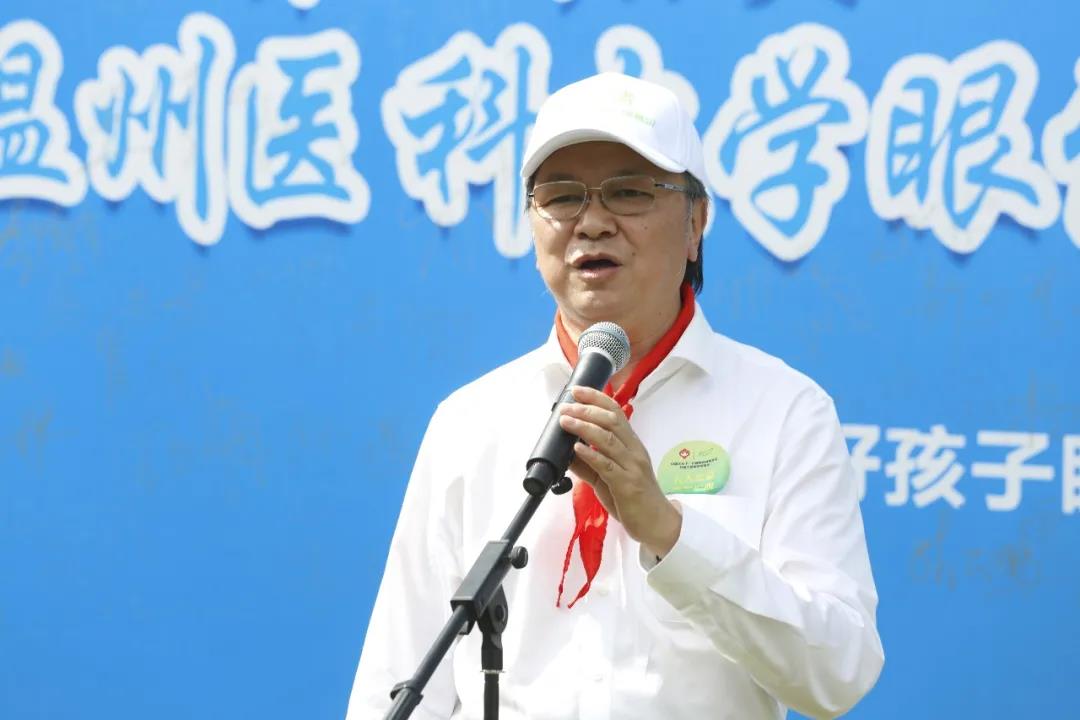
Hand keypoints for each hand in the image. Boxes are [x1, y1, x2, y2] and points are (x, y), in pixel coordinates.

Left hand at [558, 385, 681, 557]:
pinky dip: (591, 455)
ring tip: (567, 421)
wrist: (658, 525)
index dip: (596, 398)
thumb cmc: (634, 500)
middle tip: (567, 405)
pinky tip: (577, 449)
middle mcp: (633, 451)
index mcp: (631, 445)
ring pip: (608, 439)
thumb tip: (567, 454)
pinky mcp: (627, 485)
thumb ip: (590, 465)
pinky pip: (607, 466)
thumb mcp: (608, 479)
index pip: (615, 413)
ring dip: (584, 427)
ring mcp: (632, 467)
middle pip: (611, 421)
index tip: (577, 390)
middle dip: (587, 409)